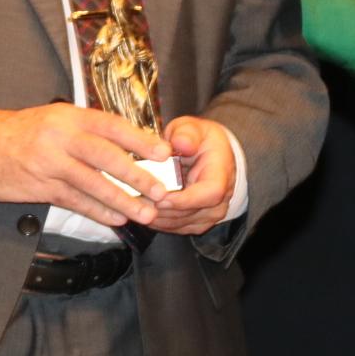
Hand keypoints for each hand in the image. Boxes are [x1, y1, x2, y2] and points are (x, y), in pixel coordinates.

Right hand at [0, 103, 169, 228]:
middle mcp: (60, 137)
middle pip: (106, 156)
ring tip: (144, 213)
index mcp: (69, 116)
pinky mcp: (39, 186)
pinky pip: (75, 201)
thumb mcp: (55, 120)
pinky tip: (116, 220)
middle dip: (137, 176)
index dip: (140, 140)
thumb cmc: (22, 132)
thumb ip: (87, 130)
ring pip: (92, 184)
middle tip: (161, 191)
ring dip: (121, 201)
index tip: (165, 153)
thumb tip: (130, 146)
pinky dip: (97, 211)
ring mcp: (49, 163)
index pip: (112, 126)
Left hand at [145, 115, 236, 234]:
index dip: (184, 199)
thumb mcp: (192, 128)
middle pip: (190, 212)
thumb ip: (186, 133)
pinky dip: (156, 221)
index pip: (210, 193)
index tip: (160, 197)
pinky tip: (140, 211)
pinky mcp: (197, 223)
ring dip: (155, 216)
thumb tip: (180, 142)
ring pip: (180, 223)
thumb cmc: (199, 140)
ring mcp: (209, 214)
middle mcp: (220, 198)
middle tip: (134, 200)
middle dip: (161, 209)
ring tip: (132, 204)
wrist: (210, 156)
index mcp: (221, 173)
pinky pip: (175, 227)